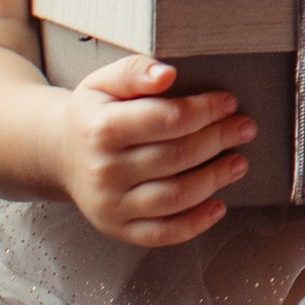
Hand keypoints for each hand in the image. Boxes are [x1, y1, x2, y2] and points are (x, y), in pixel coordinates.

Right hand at [56, 54, 252, 246]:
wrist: (59, 154)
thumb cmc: (93, 113)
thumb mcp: (103, 82)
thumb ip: (134, 71)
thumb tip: (168, 74)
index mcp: (102, 129)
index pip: (166, 119)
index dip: (204, 110)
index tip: (229, 102)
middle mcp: (104, 171)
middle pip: (176, 157)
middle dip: (218, 140)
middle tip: (245, 127)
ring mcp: (110, 205)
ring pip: (174, 197)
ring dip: (214, 179)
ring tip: (239, 162)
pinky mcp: (117, 228)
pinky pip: (161, 234)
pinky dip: (195, 224)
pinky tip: (219, 205)